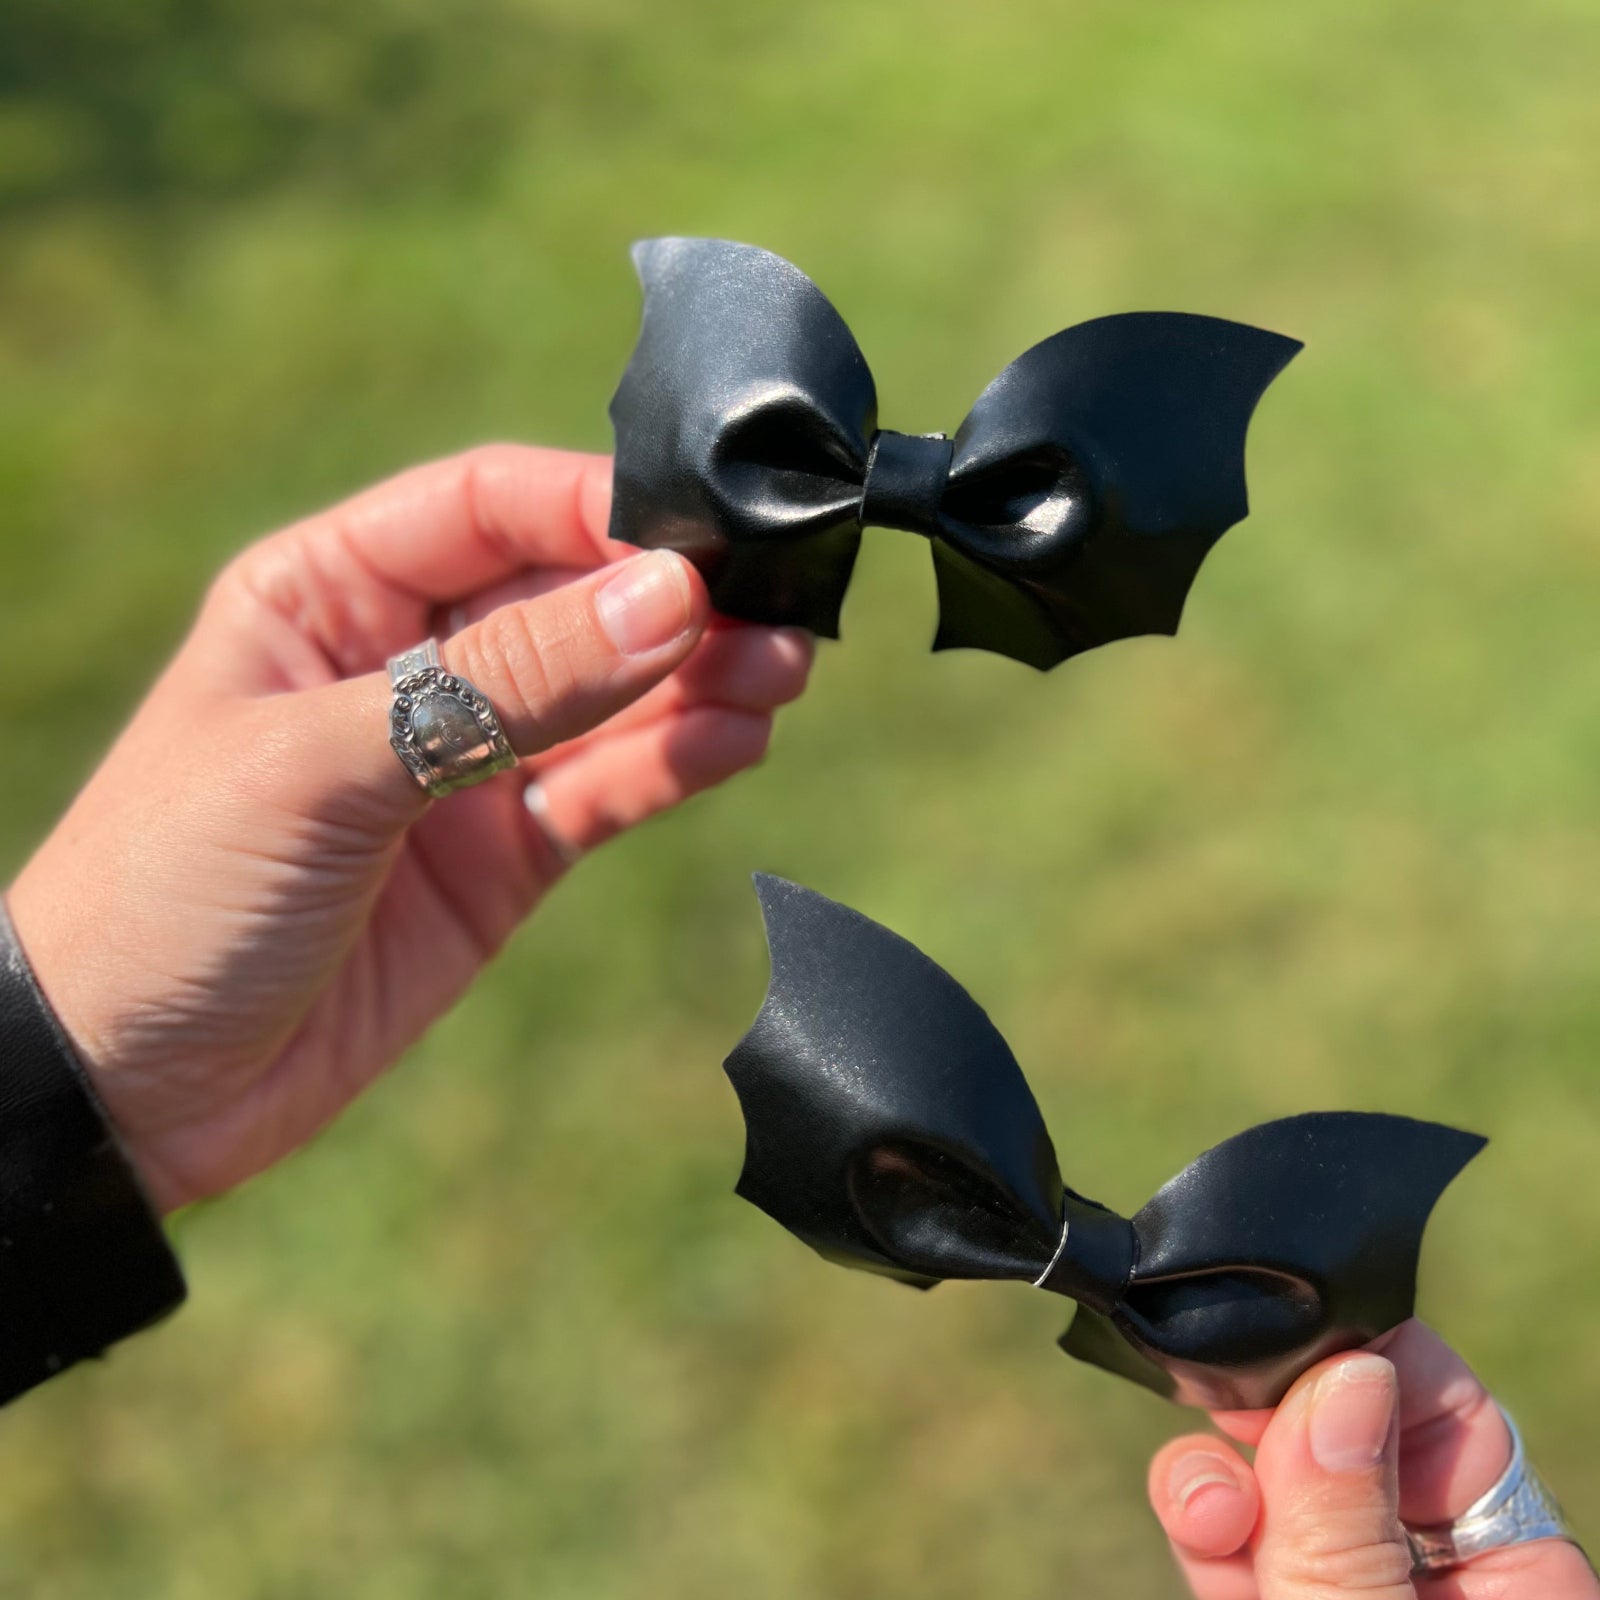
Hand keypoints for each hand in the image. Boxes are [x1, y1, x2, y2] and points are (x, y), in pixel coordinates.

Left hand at [5, 445, 810, 1213]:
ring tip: (783, 670)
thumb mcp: (329, 764)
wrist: (126, 1094)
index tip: (696, 536)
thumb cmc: (171, 891)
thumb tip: (669, 598)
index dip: (595, 510)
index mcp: (328, 594)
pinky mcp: (503, 858)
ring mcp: (462, 764)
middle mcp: (405, 664)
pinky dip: (675, 762)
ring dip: (696, 678)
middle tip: (776, 608)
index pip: (487, 508)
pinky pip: (606, 790)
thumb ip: (507, 684)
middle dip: (669, 600)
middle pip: (567, 598)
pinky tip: (741, 738)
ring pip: (606, 696)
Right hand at [1148, 1320, 1594, 1596]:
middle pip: (1348, 1434)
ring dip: (1222, 1469)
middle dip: (1274, 1412)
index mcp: (1516, 1581)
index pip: (1456, 1415)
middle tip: (1225, 1407)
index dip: (1371, 1363)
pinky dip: (1202, 1519)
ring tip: (1210, 1505)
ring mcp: (1344, 1588)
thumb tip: (1347, 1373)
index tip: (1292, 1346)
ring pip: (1275, 1481)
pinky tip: (1201, 1525)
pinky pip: (1235, 1538)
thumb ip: (1348, 1536)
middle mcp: (1433, 1574)